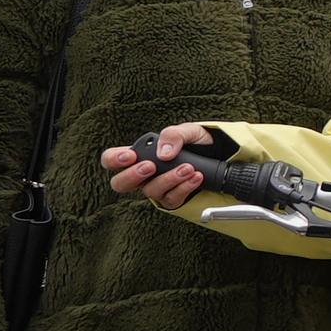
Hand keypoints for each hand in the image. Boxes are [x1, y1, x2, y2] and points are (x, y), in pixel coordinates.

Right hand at [102, 121, 223, 208]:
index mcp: (138, 155)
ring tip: (187, 168)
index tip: (130, 156)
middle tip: (150, 166)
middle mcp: (143, 175)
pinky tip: (196, 177)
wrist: (220, 156)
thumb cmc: (196, 143)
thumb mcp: (188, 131)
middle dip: (133, 176)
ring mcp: (157, 188)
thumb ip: (173, 135)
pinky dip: (184, 187)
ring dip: (169, 179)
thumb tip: (164, 153)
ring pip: (150, 191)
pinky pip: (172, 199)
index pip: (111, 159)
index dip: (114, 159)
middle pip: (120, 184)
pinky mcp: (173, 199)